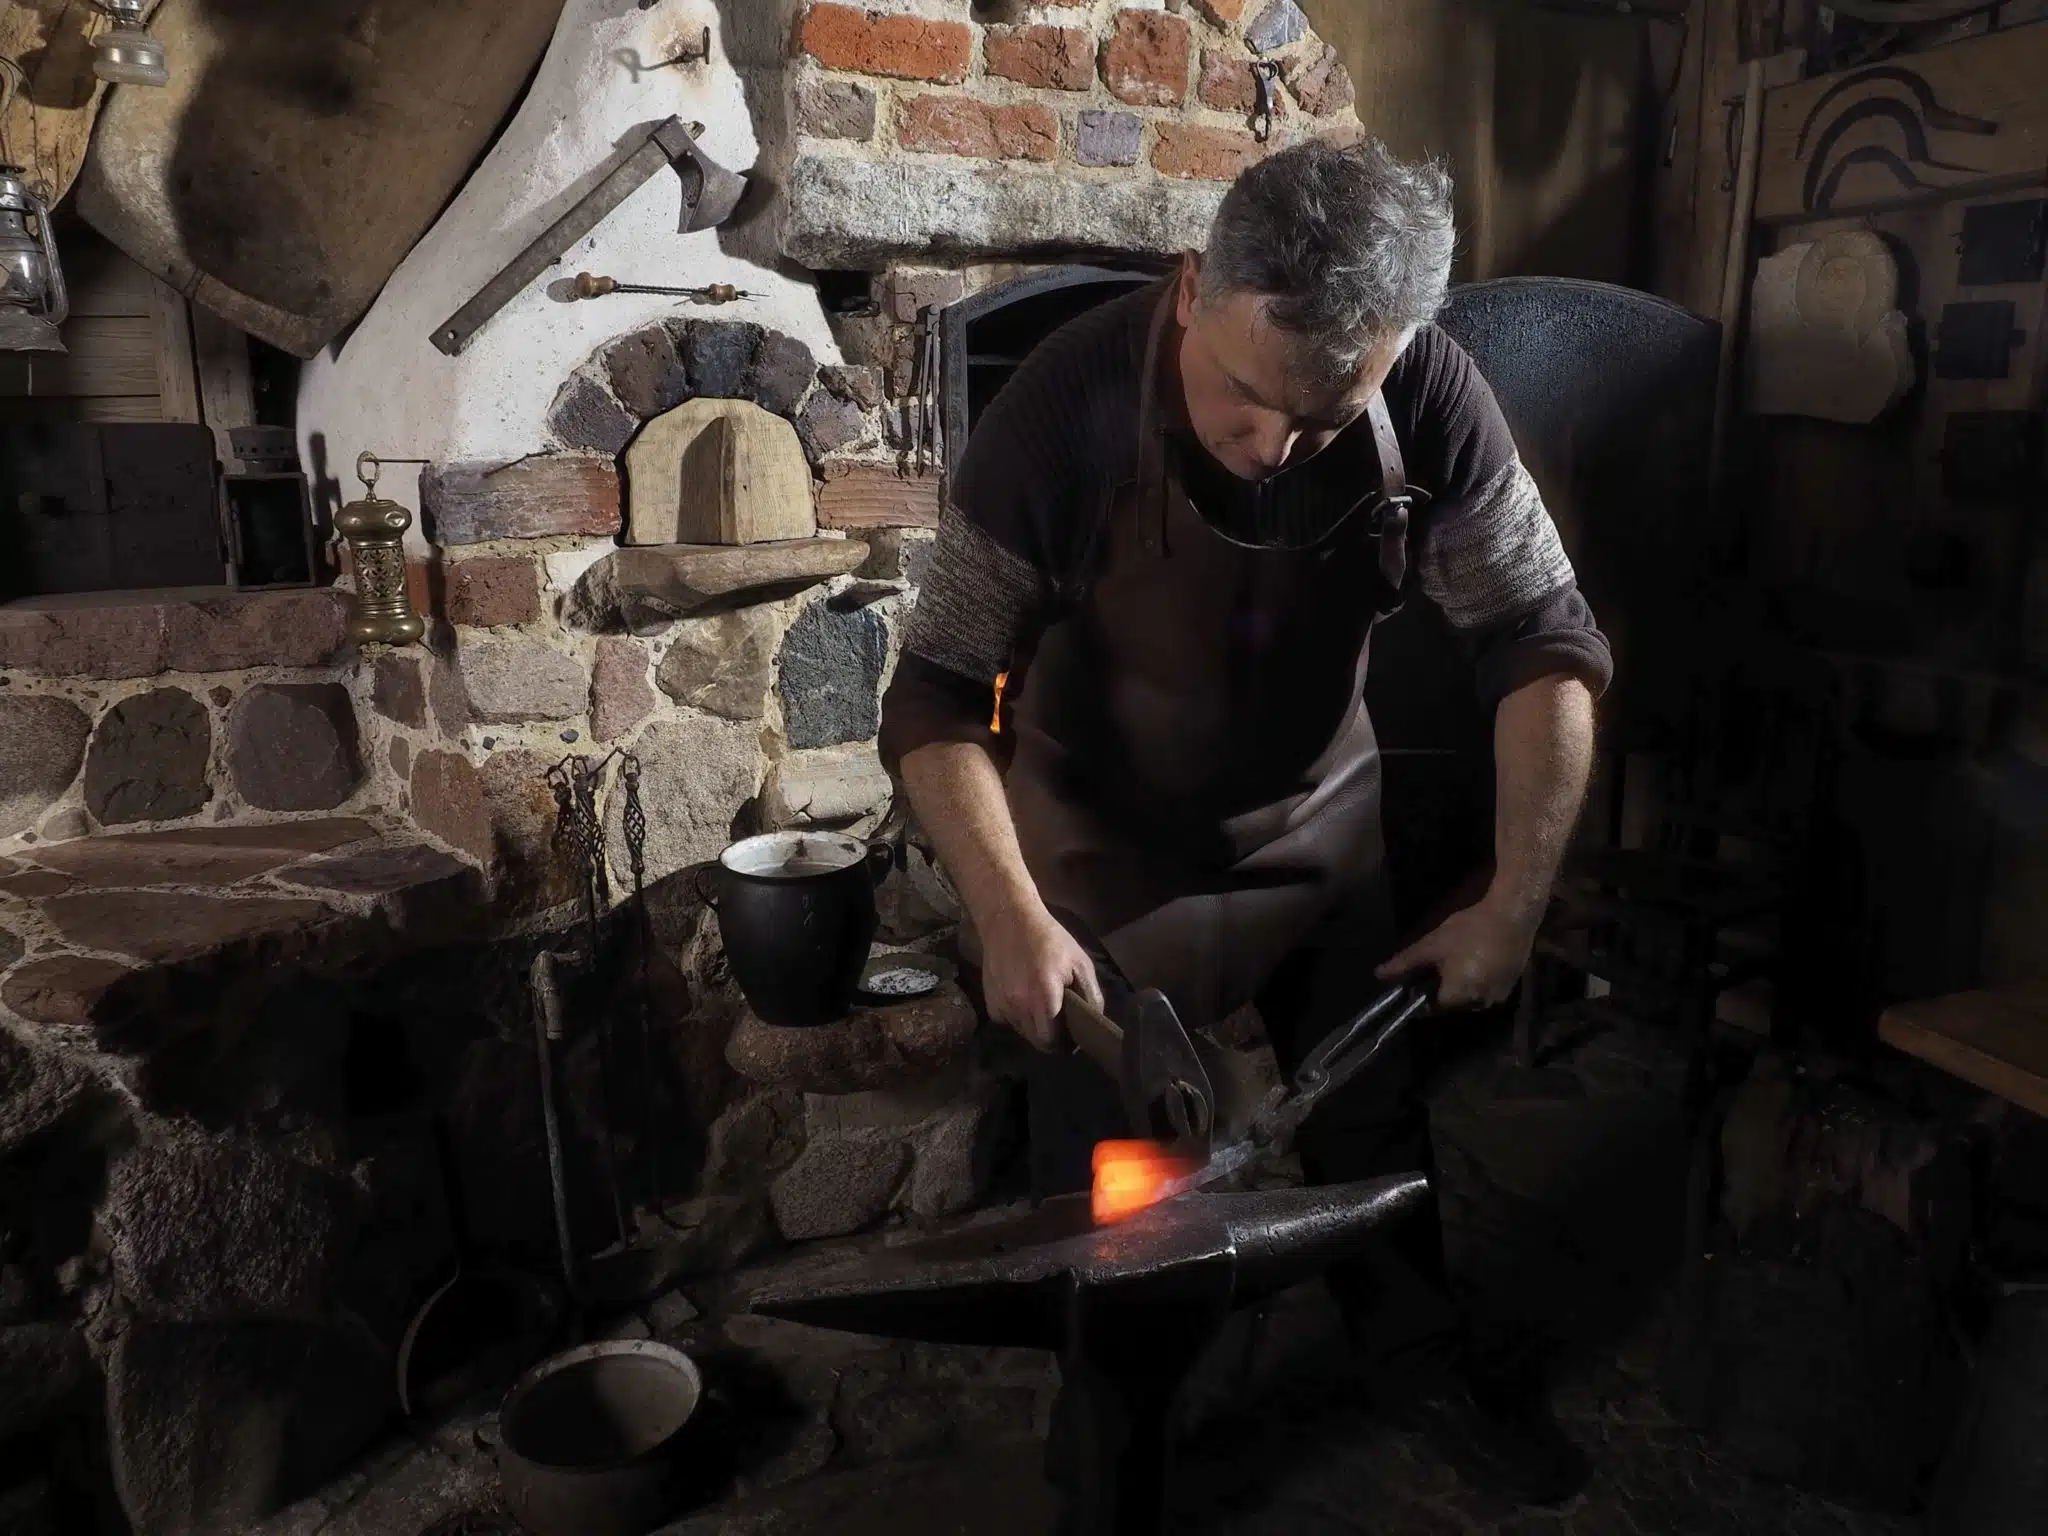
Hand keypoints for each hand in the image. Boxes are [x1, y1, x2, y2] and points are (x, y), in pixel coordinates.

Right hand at [978, 901, 1102, 1051]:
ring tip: (1040, 1005)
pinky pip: (1006, 1020)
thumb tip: (1093, 1021)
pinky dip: (1015, 1016)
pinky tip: (1022, 998)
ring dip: (1032, 1026)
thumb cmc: (1050, 940)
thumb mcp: (1080, 961)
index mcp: (1045, 995)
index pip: (1051, 1040)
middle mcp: (1021, 1004)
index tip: (1070, 1036)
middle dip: (1048, 1036)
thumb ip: (1091, 994)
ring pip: (1021, 1031)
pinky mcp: (990, 1000)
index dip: (1063, 1042)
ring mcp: (1002, 1003)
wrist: (1010, 921)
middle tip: (1057, 1022)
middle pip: (1035, 1040)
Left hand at [1376, 895, 1540, 1009]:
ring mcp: (1498, 997)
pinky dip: (1479, 981)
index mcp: (1458, 998)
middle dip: (1443, 989)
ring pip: (1470, 998)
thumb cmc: (1469, 930)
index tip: (1418, 980)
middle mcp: (1479, 1004)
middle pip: (1452, 1005)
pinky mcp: (1511, 987)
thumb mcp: (1432, 945)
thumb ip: (1405, 963)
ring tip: (1459, 960)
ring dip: (1462, 986)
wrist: (1512, 916)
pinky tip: (1476, 960)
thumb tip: (1378, 975)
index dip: (1421, 995)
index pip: (1431, 1008)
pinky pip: (1487, 991)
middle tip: (1440, 965)